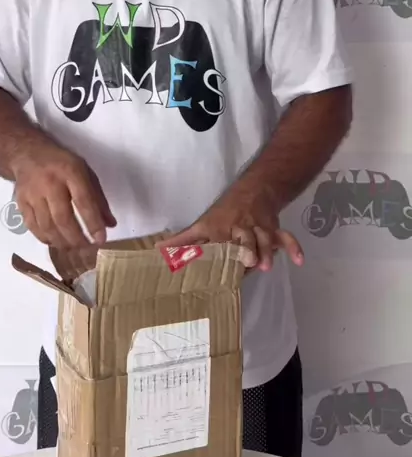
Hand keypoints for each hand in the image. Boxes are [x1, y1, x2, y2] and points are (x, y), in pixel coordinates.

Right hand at [11, 141, 115, 248]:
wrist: (28, 153)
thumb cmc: (62, 164)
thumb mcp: (86, 173)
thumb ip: (99, 198)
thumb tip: (110, 225)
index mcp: (70, 172)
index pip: (83, 201)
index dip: (93, 223)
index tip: (101, 239)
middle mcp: (50, 183)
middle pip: (63, 218)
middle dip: (76, 238)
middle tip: (87, 248)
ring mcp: (33, 193)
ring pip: (47, 225)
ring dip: (62, 242)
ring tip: (73, 249)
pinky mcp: (21, 202)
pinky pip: (32, 226)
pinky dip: (45, 238)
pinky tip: (55, 242)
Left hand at [158, 185, 302, 271]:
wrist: (255, 190)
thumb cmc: (224, 213)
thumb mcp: (202, 225)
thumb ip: (183, 241)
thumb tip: (156, 251)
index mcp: (221, 229)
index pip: (219, 241)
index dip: (218, 251)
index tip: (216, 262)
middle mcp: (240, 228)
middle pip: (244, 237)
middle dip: (247, 248)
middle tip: (248, 261)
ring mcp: (259, 228)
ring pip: (264, 238)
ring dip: (267, 250)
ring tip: (266, 266)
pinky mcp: (274, 229)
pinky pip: (285, 237)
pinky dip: (293, 247)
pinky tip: (299, 260)